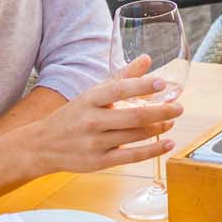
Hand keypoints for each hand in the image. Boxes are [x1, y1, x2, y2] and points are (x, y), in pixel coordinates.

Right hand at [22, 56, 182, 175]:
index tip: (162, 83)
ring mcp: (95, 143)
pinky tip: (167, 144)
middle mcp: (92, 120)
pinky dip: (153, 150)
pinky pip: (131, 156)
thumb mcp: (93, 93)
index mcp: (90, 99)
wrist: (43, 145)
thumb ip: (122, 77)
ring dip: (159, 128)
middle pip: (133, 116)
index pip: (119, 90)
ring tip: (171, 121)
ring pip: (135, 135)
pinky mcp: (99, 162)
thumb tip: (147, 59)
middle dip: (161, 111)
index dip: (142, 86)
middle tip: (179, 107)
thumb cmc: (74, 115)